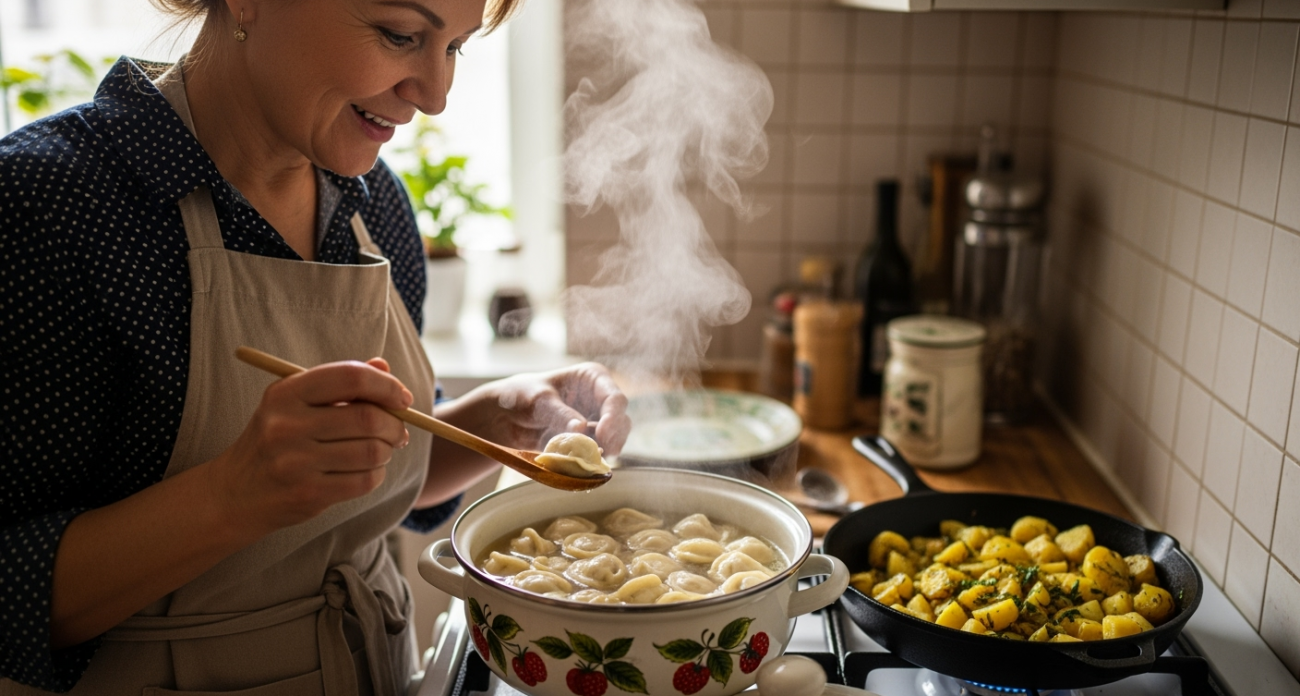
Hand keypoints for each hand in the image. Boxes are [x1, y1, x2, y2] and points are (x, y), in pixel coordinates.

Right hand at [206, 358, 411, 534]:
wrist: (236, 492)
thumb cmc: (277, 438)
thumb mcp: (297, 402)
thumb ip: (340, 382)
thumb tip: (384, 366)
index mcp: (286, 393)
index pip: (351, 377)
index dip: (386, 385)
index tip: (403, 398)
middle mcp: (286, 425)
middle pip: (368, 417)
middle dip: (395, 424)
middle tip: (399, 430)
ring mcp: (295, 462)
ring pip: (372, 452)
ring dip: (387, 451)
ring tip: (381, 450)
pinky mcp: (307, 494)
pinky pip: (364, 481)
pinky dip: (376, 474)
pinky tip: (367, 470)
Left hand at [468, 362, 630, 455]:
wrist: (506, 416)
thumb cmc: (522, 395)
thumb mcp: (539, 400)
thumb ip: (559, 413)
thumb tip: (580, 428)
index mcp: (592, 379)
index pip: (615, 398)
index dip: (613, 417)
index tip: (602, 435)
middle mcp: (599, 399)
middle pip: (620, 421)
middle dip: (613, 438)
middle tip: (600, 453)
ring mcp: (596, 422)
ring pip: (614, 439)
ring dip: (602, 451)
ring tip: (586, 460)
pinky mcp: (587, 441)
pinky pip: (596, 453)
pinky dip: (589, 460)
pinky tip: (578, 464)